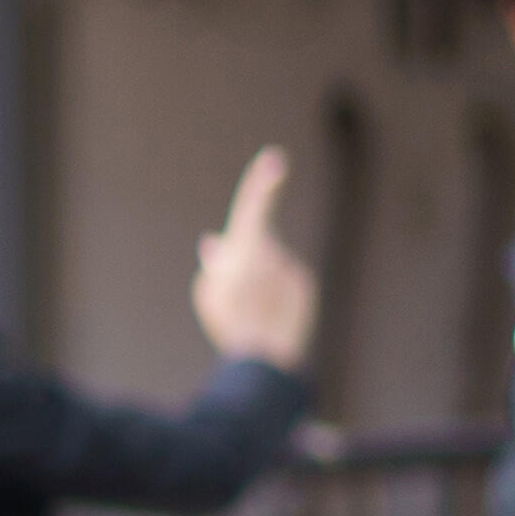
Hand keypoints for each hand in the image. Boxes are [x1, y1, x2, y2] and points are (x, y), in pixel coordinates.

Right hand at [191, 145, 319, 371]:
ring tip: (251, 309)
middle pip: (254, 244)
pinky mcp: (305, 283)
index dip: (263, 182)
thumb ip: (215, 263)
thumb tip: (215, 242)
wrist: (264, 356)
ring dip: (260, 281)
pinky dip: (275, 295)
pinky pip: (285, 281)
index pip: (254, 207)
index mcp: (244, 250)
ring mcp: (291, 267)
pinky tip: (268, 314)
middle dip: (244, 262)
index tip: (275, 159)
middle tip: (239, 294)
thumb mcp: (209, 291)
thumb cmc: (229, 323)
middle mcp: (272, 253)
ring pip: (270, 265)